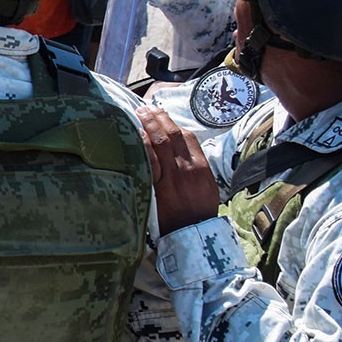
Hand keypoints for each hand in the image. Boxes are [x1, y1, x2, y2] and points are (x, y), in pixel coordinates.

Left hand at [137, 108, 221, 230]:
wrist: (194, 233)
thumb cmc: (198, 210)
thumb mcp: (206, 185)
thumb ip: (195, 166)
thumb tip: (179, 149)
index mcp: (201, 167)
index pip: (187, 136)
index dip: (172, 122)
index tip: (161, 113)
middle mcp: (188, 168)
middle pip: (172, 134)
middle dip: (158, 118)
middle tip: (145, 108)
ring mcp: (172, 177)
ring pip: (160, 143)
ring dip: (148, 126)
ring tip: (139, 115)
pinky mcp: (158, 188)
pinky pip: (150, 161)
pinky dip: (143, 146)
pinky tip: (136, 136)